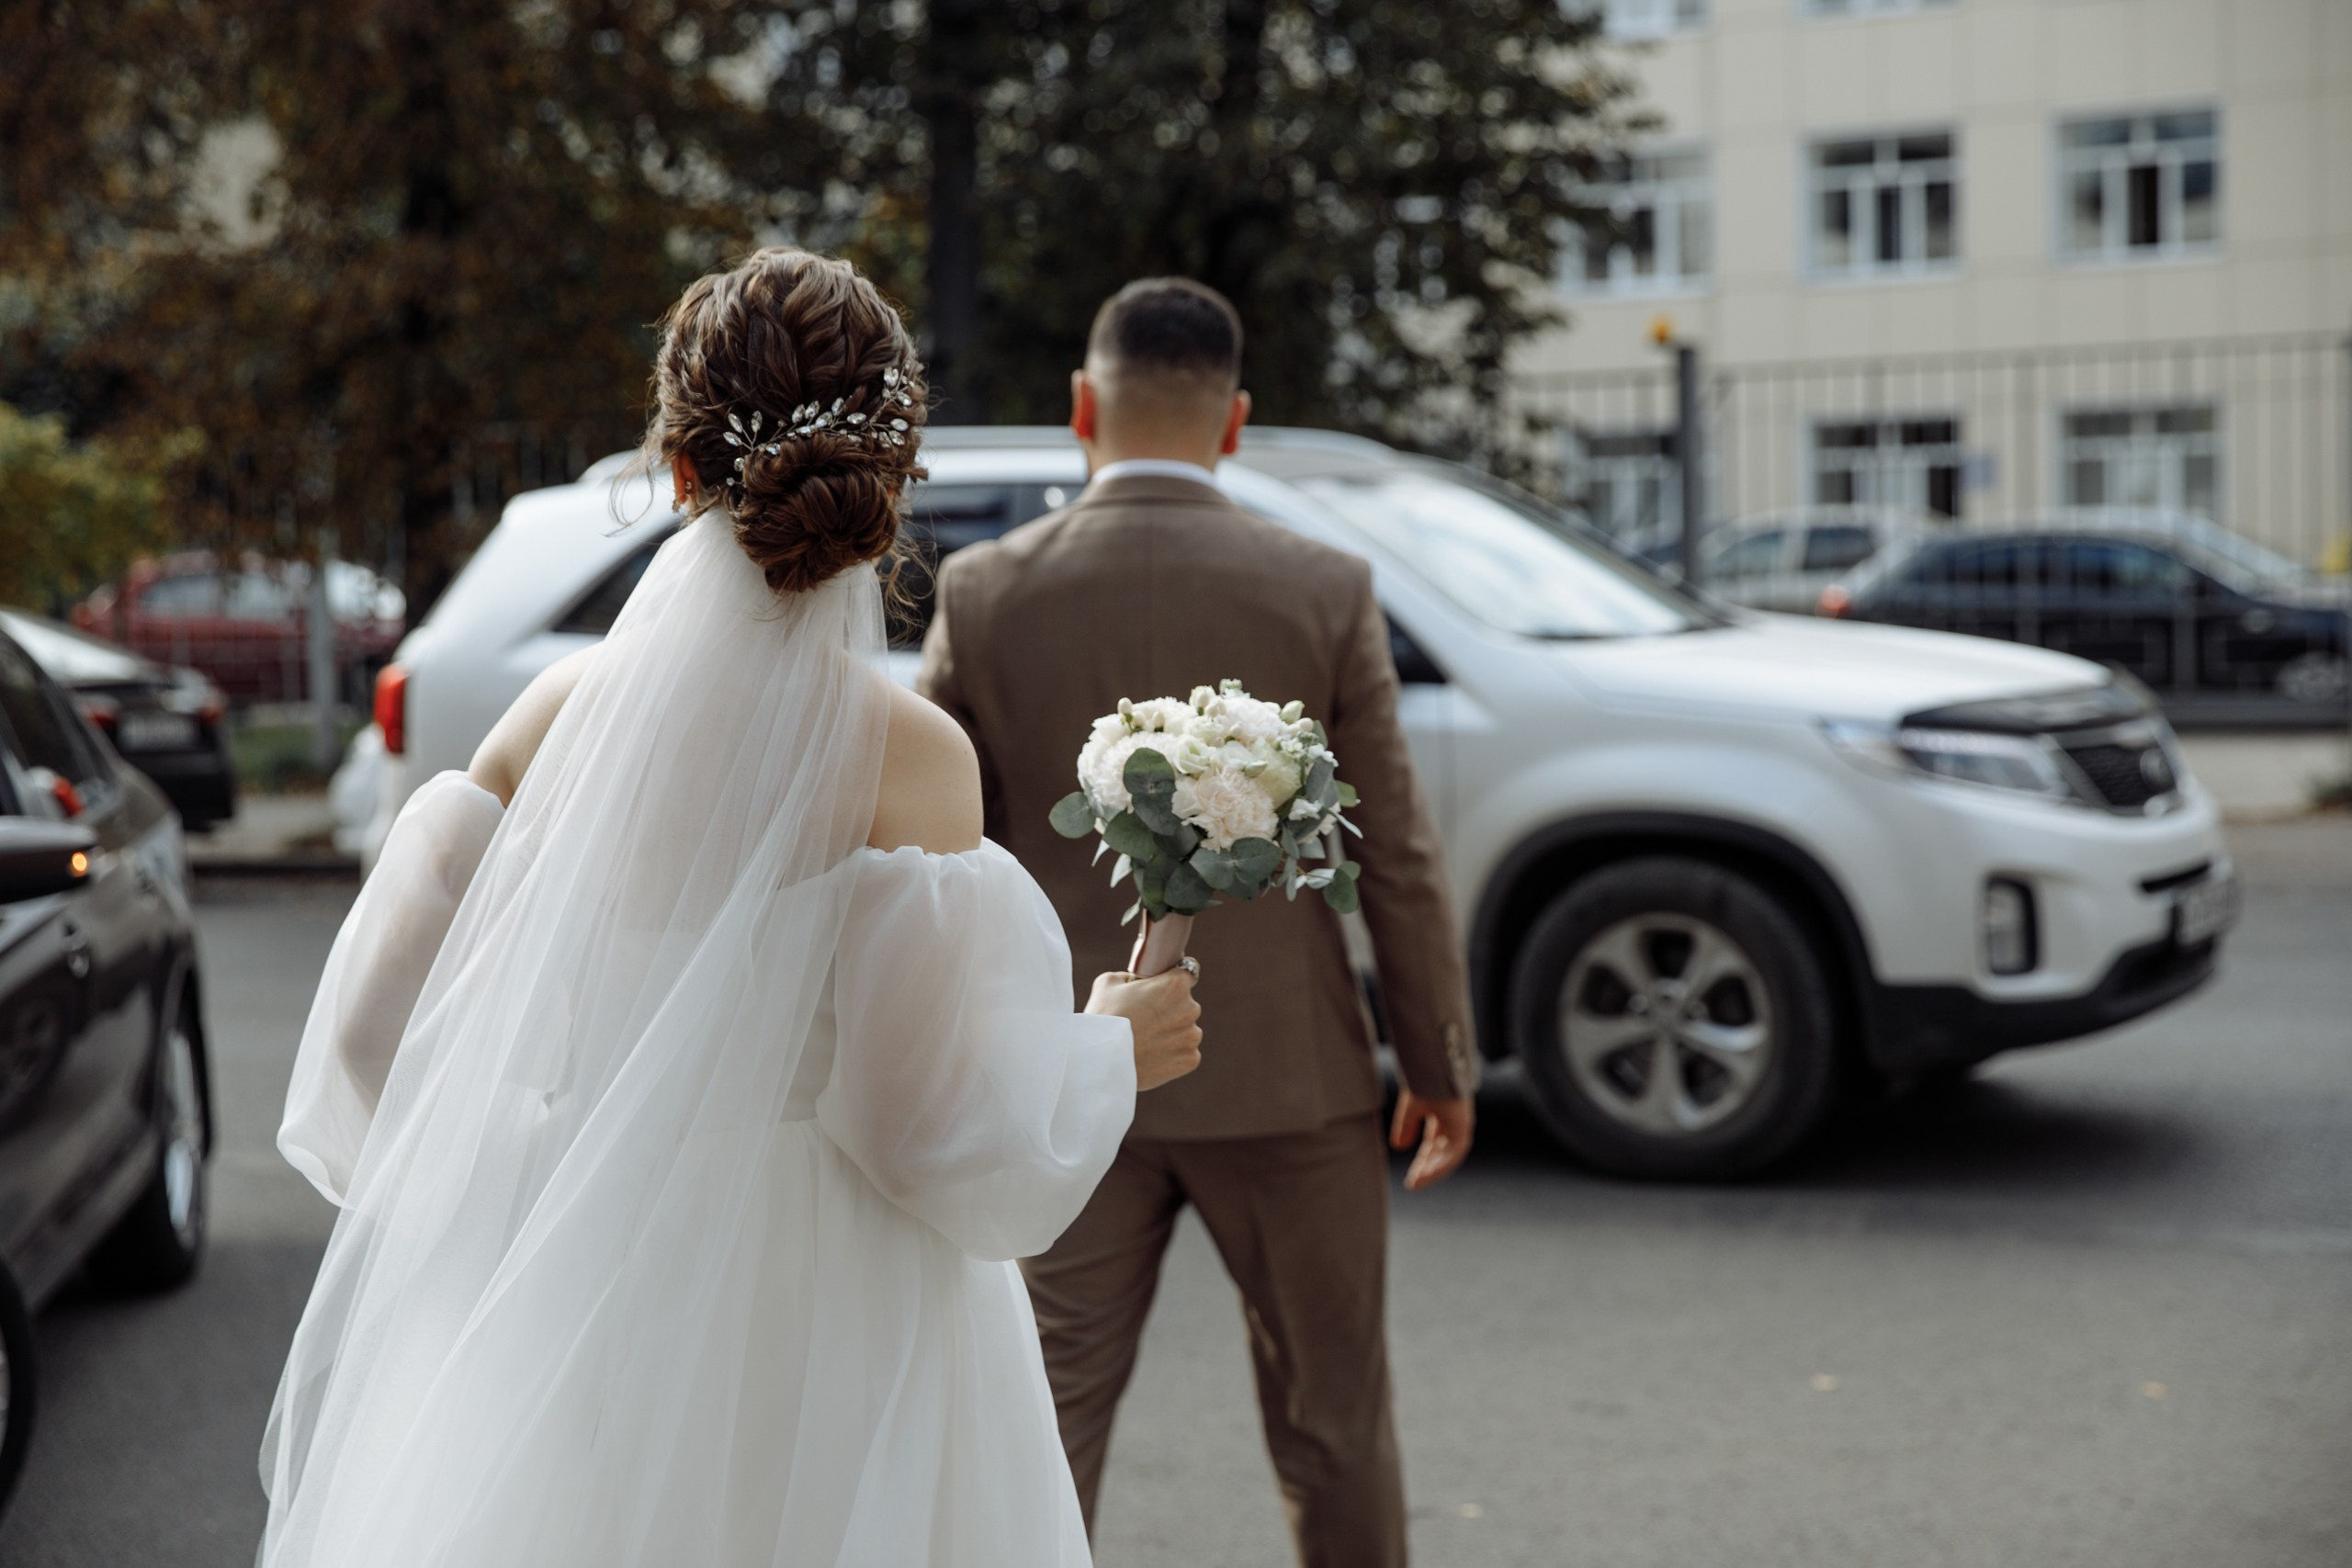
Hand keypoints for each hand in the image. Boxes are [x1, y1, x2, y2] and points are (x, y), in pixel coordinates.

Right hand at [1085, 967, 1202, 1090]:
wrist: (1101, 1062)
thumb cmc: (1104, 1019)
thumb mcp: (1108, 983)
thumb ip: (1129, 976)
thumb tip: (1134, 981)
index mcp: (1175, 985)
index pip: (1190, 970)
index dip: (1175, 977)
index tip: (1167, 985)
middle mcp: (1190, 1008)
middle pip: (1185, 1004)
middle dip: (1169, 1009)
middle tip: (1144, 1019)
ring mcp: (1192, 1036)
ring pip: (1185, 1031)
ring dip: (1172, 1034)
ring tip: (1145, 1042)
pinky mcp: (1191, 1060)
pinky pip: (1185, 1053)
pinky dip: (1172, 1056)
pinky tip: (1151, 1057)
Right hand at [1389, 1089, 1472, 1190]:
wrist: (1435, 1065)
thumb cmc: (1425, 1079)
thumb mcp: (1411, 1107)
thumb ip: (1406, 1126)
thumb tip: (1399, 1147)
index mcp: (1442, 1119)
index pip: (1433, 1148)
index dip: (1423, 1164)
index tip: (1412, 1179)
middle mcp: (1453, 1125)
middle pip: (1441, 1155)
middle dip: (1427, 1170)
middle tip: (1413, 1184)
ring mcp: (1460, 1126)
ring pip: (1449, 1156)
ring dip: (1434, 1170)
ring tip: (1418, 1182)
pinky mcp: (1464, 1126)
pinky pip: (1455, 1152)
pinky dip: (1442, 1163)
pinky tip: (1429, 1172)